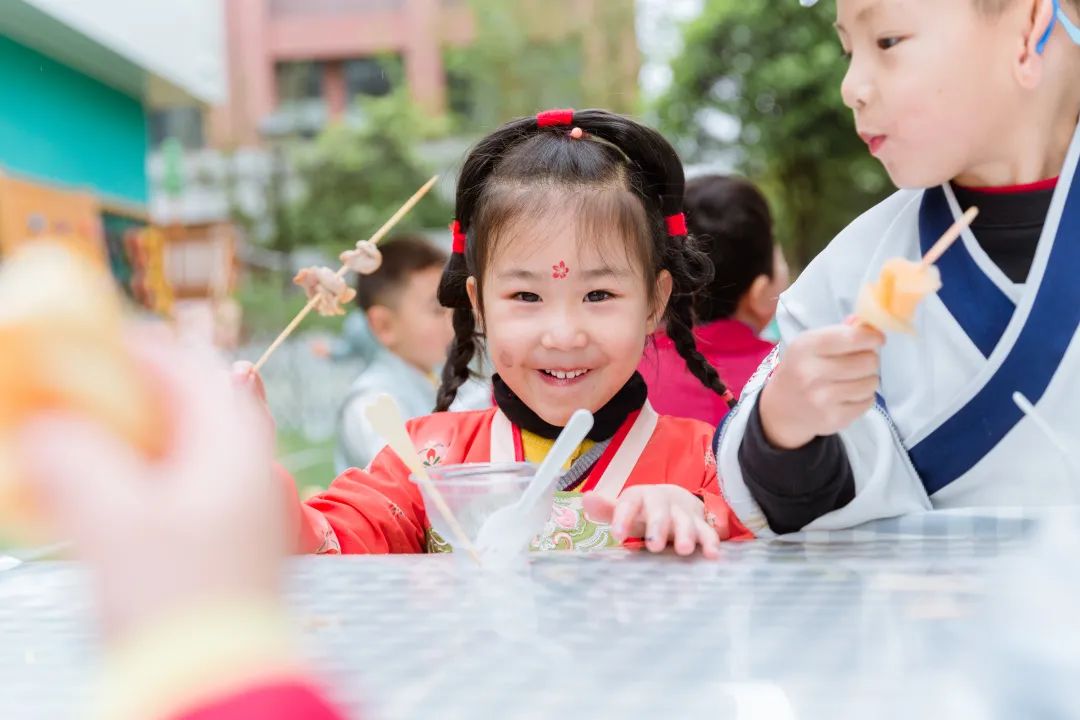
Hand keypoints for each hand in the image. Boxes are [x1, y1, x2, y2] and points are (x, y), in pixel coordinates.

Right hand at [20, 334, 281, 640]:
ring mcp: (231, 506)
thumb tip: (42, 429)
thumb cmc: (177, 597)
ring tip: (67, 440)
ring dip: (122, 439)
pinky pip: (168, 488)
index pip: (190, 369)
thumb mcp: (114, 521)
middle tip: (67, 394)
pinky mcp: (214, 541)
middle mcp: (242, 468)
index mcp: (235, 446)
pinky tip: (86, 492)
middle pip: (181, 407)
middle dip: (122, 396)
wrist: (220, 682)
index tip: (84, 344)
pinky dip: (130, 478)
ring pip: (173, 449)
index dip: (136, 349)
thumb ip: (72, 463)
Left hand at [583, 485, 725, 558]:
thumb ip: (607, 509)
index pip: (629, 503)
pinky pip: (708, 532)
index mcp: (639, 497)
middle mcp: (662, 502)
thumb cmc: (643, 510)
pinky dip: (711, 542)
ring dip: (686, 534)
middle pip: (660, 511)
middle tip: (654, 546)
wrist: (676, 500)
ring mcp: (683, 513)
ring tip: (684, 550)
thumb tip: (586, 499)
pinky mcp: (701, 524)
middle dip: (658, 527)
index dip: (623, 517)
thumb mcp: (626, 509)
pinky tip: (712, 555)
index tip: (617, 536)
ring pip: (686, 522)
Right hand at [759, 321, 883, 448]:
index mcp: (805, 347)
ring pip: (871, 383)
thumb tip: (870, 326)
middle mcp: (811, 373)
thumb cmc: (801, 369)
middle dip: (870, 359)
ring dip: (869, 379)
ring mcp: (821, 399)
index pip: (853, 338)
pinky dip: (864, 397)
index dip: (872, 337)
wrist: (782, 409)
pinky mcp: (833, 418)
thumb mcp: (811, 344)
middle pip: (868, 361)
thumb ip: (841, 332)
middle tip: (861, 361)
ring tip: (854, 379)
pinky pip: (867, 402)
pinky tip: (849, 395)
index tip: (876, 339)